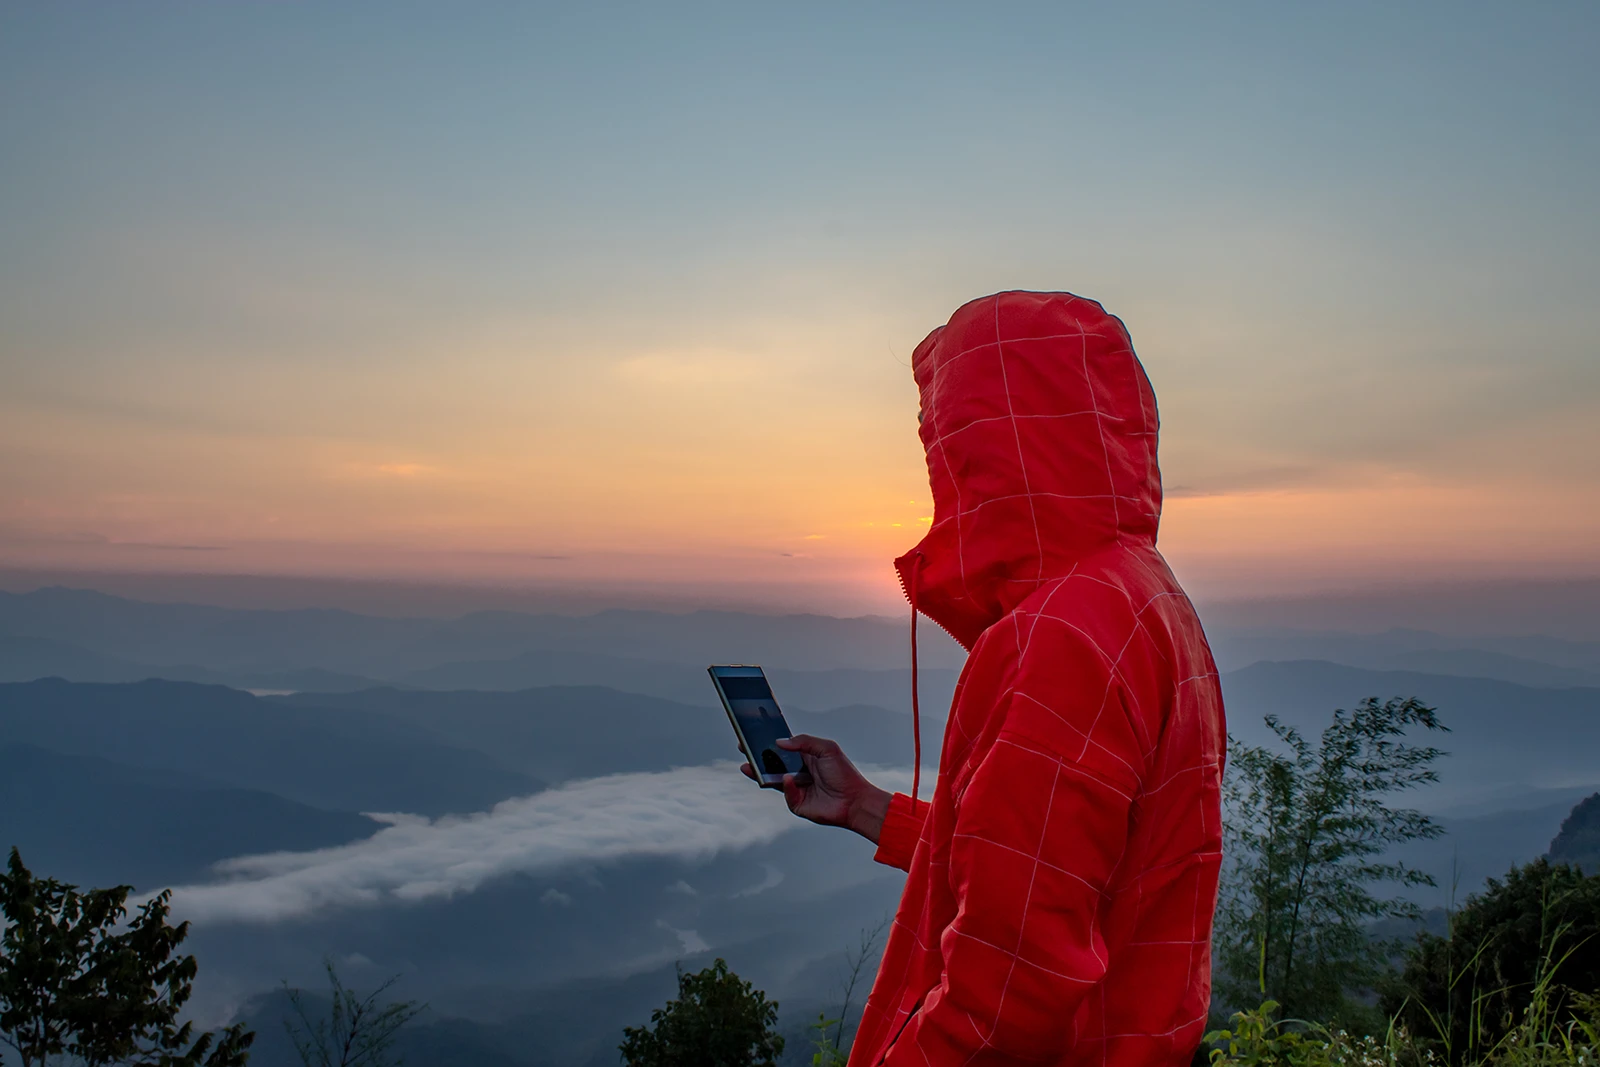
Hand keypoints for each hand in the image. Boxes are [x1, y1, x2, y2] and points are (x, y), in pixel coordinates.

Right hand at [740, 734, 892, 844]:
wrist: (855, 801)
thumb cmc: (845, 774)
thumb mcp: (827, 749)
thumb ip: (804, 741)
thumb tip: (780, 742)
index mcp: (804, 757)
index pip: (781, 747)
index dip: (767, 741)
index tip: (753, 733)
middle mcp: (797, 772)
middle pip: (772, 763)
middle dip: (756, 756)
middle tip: (743, 747)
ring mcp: (795, 788)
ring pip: (771, 780)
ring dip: (758, 772)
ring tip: (748, 765)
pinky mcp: (796, 804)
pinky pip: (785, 794)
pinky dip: (786, 787)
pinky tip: (788, 779)